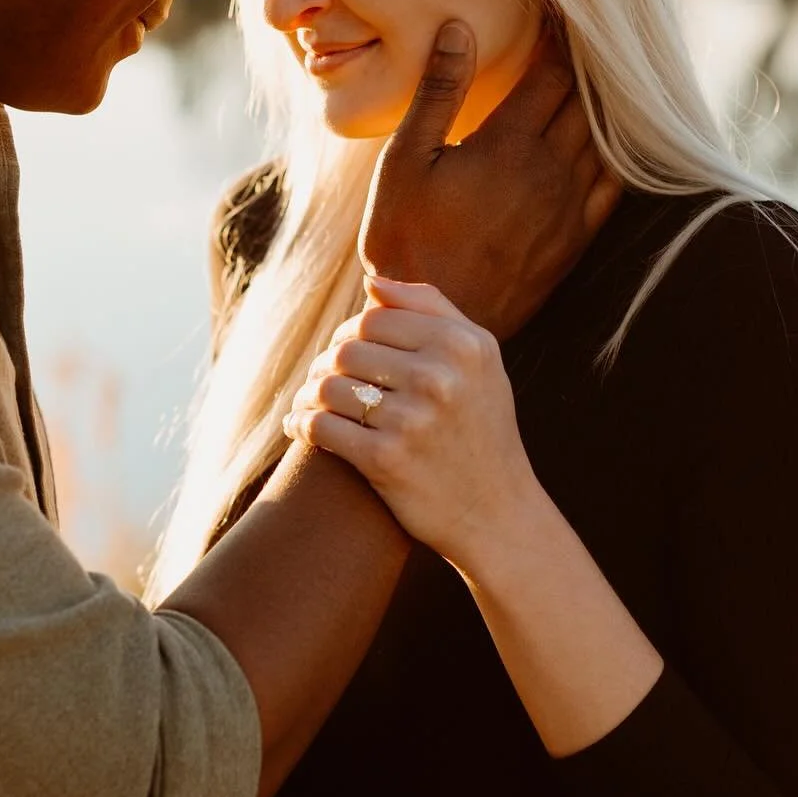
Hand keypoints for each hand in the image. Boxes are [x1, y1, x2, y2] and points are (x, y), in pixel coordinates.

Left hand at [283, 277, 543, 575]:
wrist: (497, 514)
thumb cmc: (482, 429)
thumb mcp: (480, 361)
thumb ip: (432, 309)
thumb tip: (372, 282)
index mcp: (462, 345)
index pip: (373, 317)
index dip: (349, 334)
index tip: (345, 353)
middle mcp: (440, 377)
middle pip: (346, 350)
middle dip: (326, 365)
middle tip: (323, 382)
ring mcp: (413, 419)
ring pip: (326, 386)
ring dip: (307, 396)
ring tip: (309, 405)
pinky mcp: (386, 459)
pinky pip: (320, 426)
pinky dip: (301, 425)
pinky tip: (300, 428)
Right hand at [359, 22, 619, 340]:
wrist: (434, 318)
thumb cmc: (405, 239)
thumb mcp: (405, 161)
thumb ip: (438, 93)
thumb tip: (458, 29)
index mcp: (509, 143)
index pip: (553, 72)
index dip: (560, 38)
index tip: (559, 14)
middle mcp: (551, 170)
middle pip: (587, 100)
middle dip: (586, 67)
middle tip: (584, 39)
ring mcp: (569, 208)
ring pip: (605, 139)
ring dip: (603, 106)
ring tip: (598, 81)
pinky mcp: (575, 240)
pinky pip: (614, 186)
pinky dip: (616, 155)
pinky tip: (608, 142)